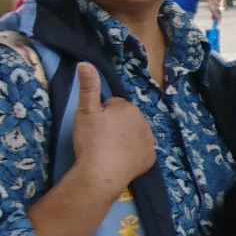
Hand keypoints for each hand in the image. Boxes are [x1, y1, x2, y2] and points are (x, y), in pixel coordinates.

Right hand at [69, 62, 155, 193]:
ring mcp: (149, 141)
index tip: (94, 126)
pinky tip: (119, 160)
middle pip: (125, 119)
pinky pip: (140, 151)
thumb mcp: (85, 111)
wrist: (102, 173)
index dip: (101, 115)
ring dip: (123, 139)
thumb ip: (88, 86)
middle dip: (114, 125)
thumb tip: (85, 63)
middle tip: (100, 138)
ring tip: (108, 150)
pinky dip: (131, 154)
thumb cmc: (92, 140)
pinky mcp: (150, 158)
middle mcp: (144, 121)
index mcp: (128, 107)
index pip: (113, 105)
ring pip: (133, 134)